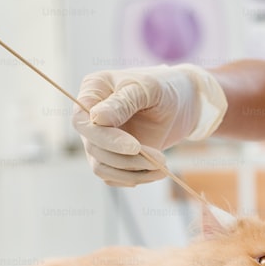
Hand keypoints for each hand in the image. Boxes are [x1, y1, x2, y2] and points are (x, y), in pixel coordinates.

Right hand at [71, 64, 227, 185]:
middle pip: (93, 148)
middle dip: (126, 159)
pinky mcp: (114, 157)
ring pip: (101, 167)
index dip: (105, 139)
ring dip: (131, 173)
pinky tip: (157, 171)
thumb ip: (122, 102)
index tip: (135, 147)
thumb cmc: (164, 87)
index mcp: (93, 92)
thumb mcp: (148, 89)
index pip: (82, 122)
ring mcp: (101, 140)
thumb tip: (96, 118)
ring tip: (162, 167)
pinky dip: (136, 178)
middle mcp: (91, 118)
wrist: (182, 103)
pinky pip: (115, 177)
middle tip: (162, 159)